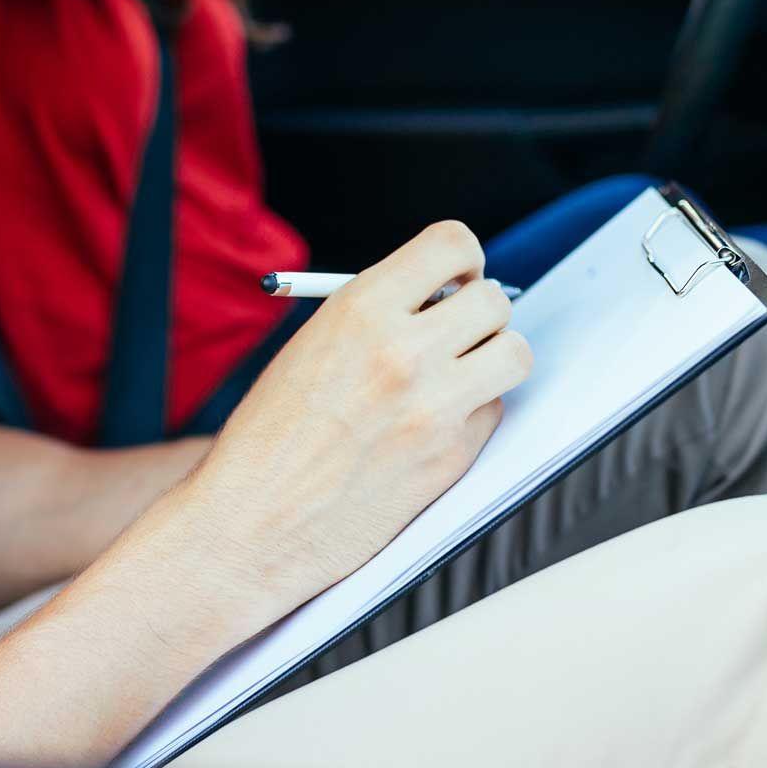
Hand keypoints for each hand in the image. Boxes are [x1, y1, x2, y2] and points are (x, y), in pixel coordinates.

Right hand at [188, 222, 532, 607]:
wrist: (252, 523)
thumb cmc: (270, 436)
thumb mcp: (311, 346)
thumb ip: (376, 315)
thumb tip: (441, 297)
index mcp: (361, 310)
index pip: (452, 244)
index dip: (464, 259)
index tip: (456, 278)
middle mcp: (405, 351)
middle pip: (494, 300)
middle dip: (480, 312)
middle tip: (459, 329)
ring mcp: (436, 407)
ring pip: (514, 354)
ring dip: (494, 357)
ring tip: (460, 372)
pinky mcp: (453, 457)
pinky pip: (494, 411)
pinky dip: (474, 412)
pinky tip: (433, 426)